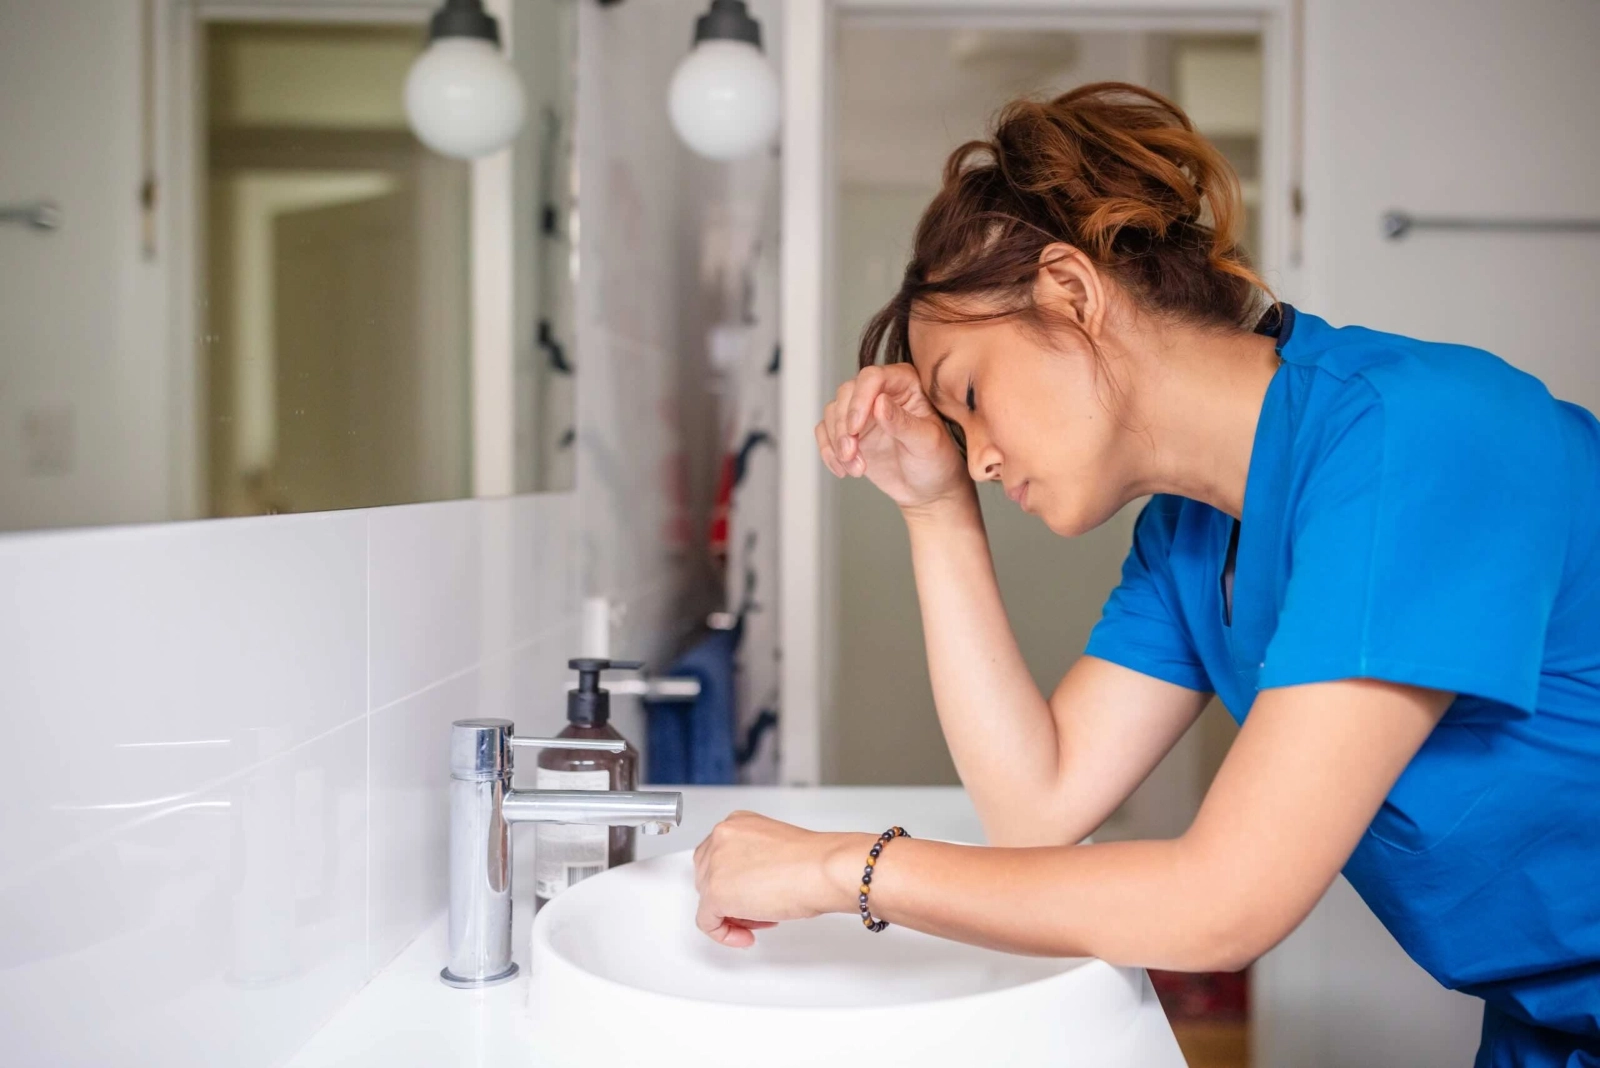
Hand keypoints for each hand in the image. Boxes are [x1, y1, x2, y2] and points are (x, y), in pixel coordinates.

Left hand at [692, 811, 869, 947]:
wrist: (822, 869)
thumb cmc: (814, 861)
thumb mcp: (774, 848)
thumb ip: (753, 859)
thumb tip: (749, 882)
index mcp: (736, 822)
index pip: (717, 856)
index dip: (735, 880)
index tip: (751, 891)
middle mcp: (720, 837)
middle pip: (708, 876)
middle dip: (733, 897)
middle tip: (758, 909)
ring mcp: (714, 864)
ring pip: (708, 899)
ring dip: (733, 914)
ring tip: (762, 918)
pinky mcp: (715, 893)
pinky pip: (707, 922)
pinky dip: (724, 934)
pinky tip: (745, 936)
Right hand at [816, 364, 970, 513]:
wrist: (928, 490)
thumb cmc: (936, 462)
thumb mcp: (926, 443)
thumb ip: (903, 422)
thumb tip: (880, 403)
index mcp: (905, 383)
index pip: (873, 377)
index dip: (859, 400)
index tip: (855, 429)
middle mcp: (881, 392)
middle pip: (846, 393)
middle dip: (843, 426)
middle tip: (850, 454)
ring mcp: (863, 411)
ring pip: (832, 412)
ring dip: (837, 442)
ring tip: (856, 468)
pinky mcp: (849, 431)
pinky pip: (825, 432)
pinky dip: (828, 452)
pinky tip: (843, 470)